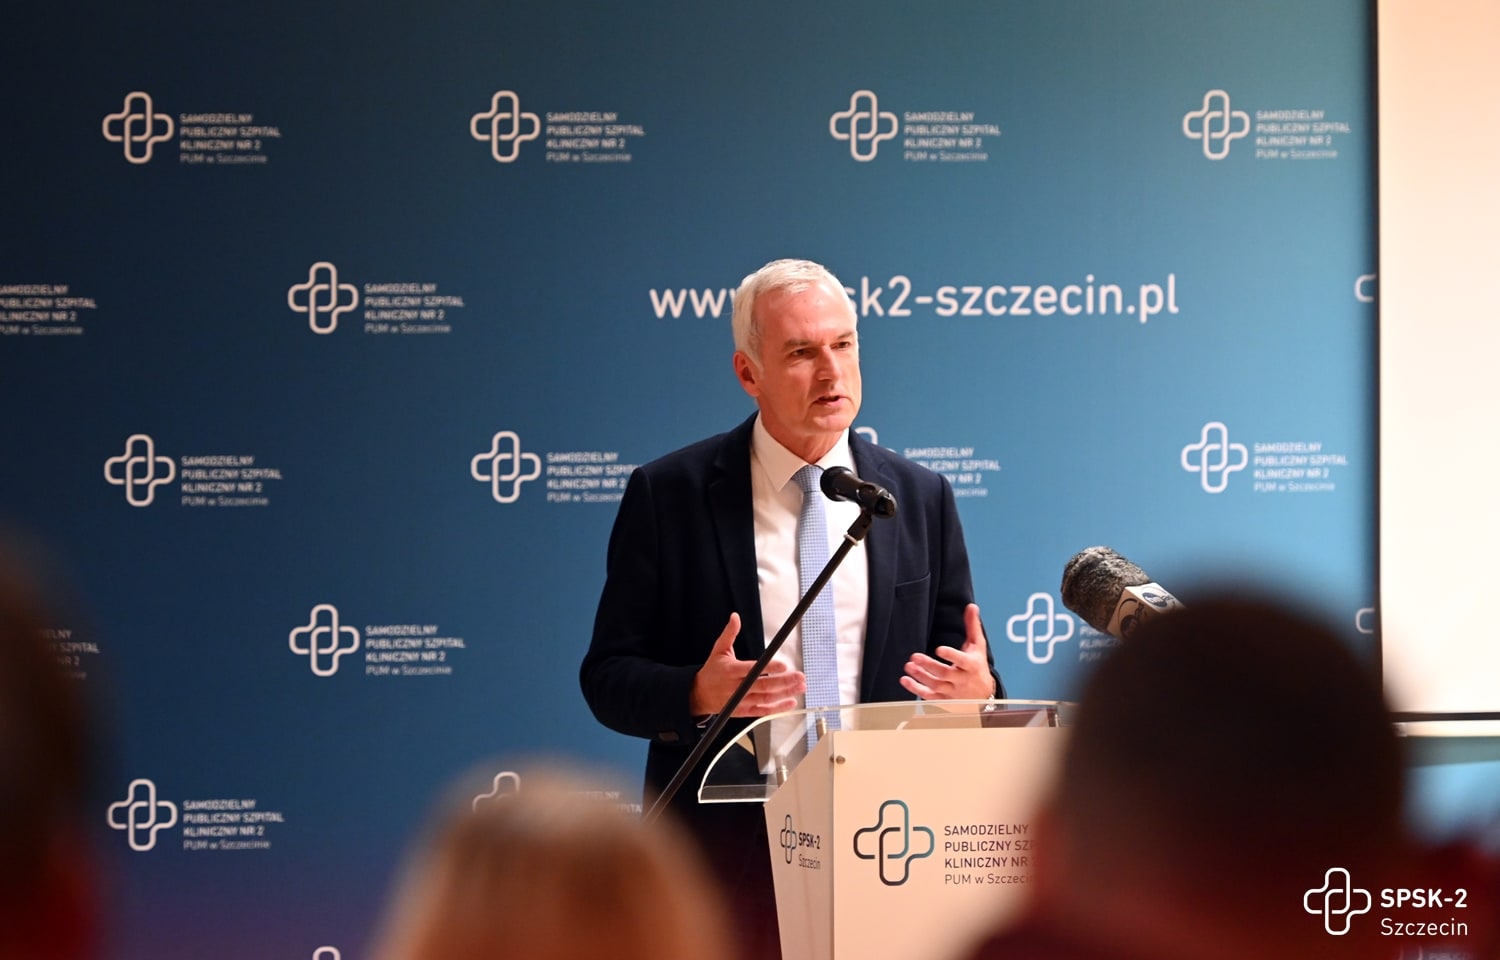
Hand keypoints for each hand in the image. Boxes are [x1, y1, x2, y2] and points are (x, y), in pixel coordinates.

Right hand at [689, 613, 805, 716]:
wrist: (699, 695)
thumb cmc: (712, 671)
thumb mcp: (718, 650)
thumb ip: (729, 633)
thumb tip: (735, 617)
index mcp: (731, 671)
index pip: (752, 670)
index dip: (769, 669)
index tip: (783, 665)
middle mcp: (736, 688)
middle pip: (763, 686)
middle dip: (784, 682)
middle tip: (799, 676)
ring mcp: (740, 701)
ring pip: (766, 699)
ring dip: (785, 694)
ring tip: (800, 687)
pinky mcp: (743, 711)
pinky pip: (762, 711)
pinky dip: (778, 708)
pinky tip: (791, 702)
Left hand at [901, 603, 995, 699]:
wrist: (983, 694)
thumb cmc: (977, 666)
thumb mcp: (978, 647)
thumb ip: (972, 626)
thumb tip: (971, 606)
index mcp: (971, 665)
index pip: (961, 660)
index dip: (951, 655)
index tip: (939, 649)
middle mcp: (962, 679)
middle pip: (945, 673)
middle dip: (930, 666)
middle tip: (915, 656)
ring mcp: (952, 691)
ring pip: (936, 685)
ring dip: (920, 676)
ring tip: (909, 666)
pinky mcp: (944, 700)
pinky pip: (929, 696)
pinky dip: (916, 689)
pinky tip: (905, 680)